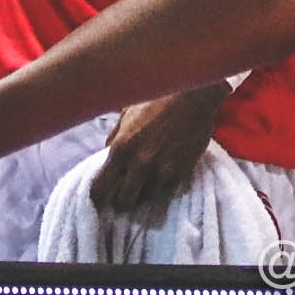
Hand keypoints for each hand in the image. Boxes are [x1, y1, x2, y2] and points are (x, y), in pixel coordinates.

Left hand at [90, 84, 228, 219]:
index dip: (99, 195)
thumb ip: (115, 137)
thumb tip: (108, 154)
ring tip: (145, 184)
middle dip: (121, 200)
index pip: (101, 188)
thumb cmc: (158, 96)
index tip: (101, 195)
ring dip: (144, 193)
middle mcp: (141, 163)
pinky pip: (169, 191)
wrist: (195, 92)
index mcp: (122, 147)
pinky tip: (164, 175)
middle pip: (124, 201)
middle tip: (123, 193)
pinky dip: (164, 187)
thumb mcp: (127, 112)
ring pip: (147, 199)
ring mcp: (164, 170)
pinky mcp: (183, 172)